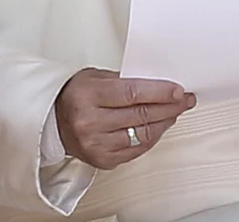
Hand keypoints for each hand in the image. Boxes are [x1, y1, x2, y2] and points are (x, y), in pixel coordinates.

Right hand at [55, 68, 194, 169]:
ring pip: (143, 134)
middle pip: (141, 115)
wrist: (52, 122)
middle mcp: (91, 123)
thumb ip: (125, 80)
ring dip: (164, 122)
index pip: (132, 93)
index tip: (178, 90)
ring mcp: (97, 145)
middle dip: (169, 106)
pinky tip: (159, 125)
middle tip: (185, 99)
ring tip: (175, 111)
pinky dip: (152, 136)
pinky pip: (137, 149)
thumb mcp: (96, 77)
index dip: (159, 92)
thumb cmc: (76, 96)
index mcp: (88, 96)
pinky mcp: (104, 160)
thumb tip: (160, 84)